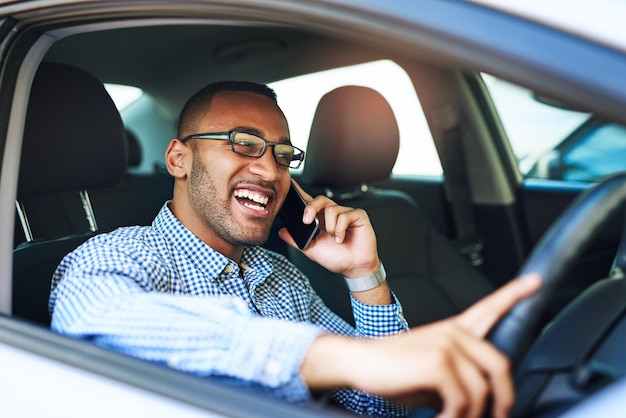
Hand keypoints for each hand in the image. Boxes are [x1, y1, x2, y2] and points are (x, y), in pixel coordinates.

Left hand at [278, 181, 378, 277]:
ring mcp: (346, 213)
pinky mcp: (358, 215)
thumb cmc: (338, 258)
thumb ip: (296, 240)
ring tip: (334, 239)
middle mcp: (333, 214)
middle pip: (320, 200)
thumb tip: (282, 232)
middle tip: (307, 221)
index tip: (291, 187)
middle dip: (311, 208)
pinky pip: (345, 215)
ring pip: (332, 209)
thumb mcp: (311, 250)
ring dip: (330, 227)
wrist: (355, 267)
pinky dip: (340, 229)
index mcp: (322, 219)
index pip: (311, 203)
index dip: (301, 194)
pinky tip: (341, 238)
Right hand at [301, 274, 541, 417]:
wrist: (360, 363)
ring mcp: (447, 344)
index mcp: (454, 330)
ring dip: (472, 416)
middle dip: (504, 397)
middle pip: (500, 364)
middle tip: (498, 416)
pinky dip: (456, 417)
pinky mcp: (437, 361)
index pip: (490, 307)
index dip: (515, 293)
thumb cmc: (393, 371)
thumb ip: (459, 380)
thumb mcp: (432, 375)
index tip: (536, 281)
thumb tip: (480, 406)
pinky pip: (463, 400)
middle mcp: (454, 332)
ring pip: (482, 389)